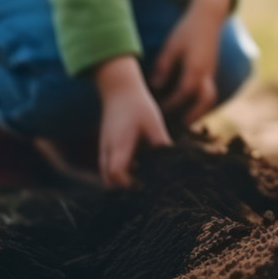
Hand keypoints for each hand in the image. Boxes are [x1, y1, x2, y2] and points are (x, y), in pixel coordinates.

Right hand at [93, 55, 171, 188]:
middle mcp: (108, 149)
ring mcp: (104, 148)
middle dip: (123, 189)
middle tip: (144, 187)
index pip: (116, 173)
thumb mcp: (154, 123)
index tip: (144, 186)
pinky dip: (118, 172)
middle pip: (108, 180)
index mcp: (119, 145)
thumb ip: (161, 143)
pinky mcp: (106, 145)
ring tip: (141, 178)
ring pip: (106, 174)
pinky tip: (137, 166)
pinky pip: (108, 166)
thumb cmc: (138, 105)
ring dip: (121, 180)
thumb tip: (173, 162)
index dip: (128, 184)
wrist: (119, 89)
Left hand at [151, 0, 230, 124]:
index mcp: (196, 68)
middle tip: (178, 126)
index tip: (158, 112)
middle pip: (205, 101)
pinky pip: (208, 91)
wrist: (208, 17)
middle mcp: (207, 73)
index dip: (170, 104)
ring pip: (209, 98)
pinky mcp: (212, 71)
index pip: (183, 93)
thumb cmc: (186, 31)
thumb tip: (155, 87)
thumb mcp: (171, 47)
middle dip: (192, 115)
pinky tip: (187, 105)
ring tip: (183, 120)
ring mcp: (212, 72)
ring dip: (198, 110)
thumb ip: (163, 68)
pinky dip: (199, 101)